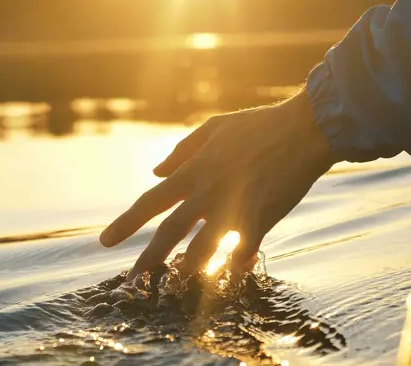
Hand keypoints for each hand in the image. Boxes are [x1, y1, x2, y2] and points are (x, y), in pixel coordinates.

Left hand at [100, 91, 338, 277]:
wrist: (305, 130)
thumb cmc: (259, 126)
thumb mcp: (214, 128)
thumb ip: (182, 151)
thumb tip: (155, 172)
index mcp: (194, 171)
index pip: (151, 201)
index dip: (126, 223)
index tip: (105, 242)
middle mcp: (207, 193)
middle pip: (170, 232)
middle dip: (148, 258)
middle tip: (131, 279)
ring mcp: (233, 209)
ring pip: (201, 250)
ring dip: (187, 270)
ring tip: (175, 284)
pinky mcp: (259, 221)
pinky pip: (240, 253)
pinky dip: (233, 264)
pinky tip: (230, 273)